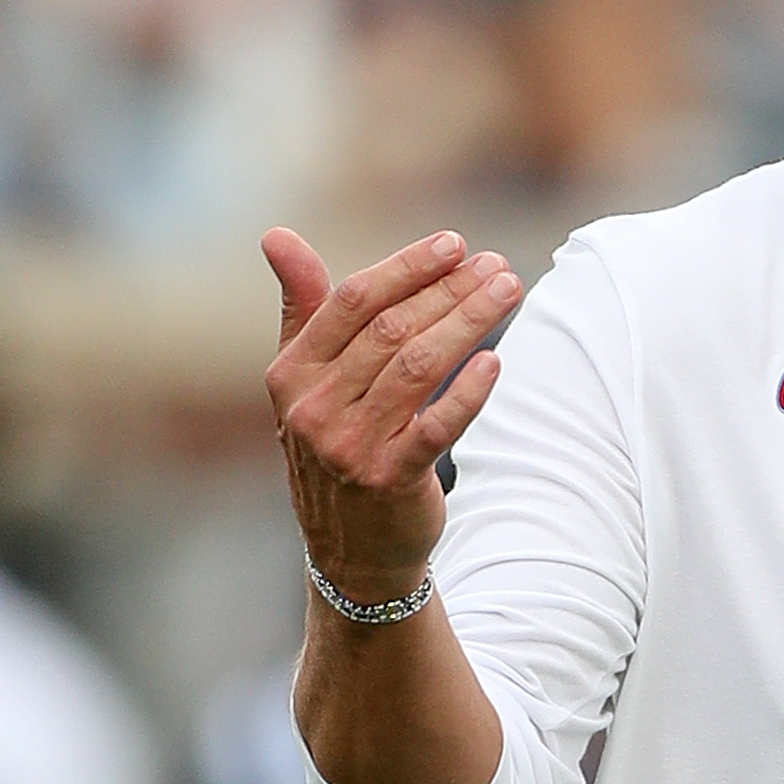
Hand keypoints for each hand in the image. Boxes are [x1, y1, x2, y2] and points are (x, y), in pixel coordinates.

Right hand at [264, 228, 519, 604]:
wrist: (349, 549)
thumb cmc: (335, 443)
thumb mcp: (305, 380)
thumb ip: (303, 306)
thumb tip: (276, 234)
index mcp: (290, 373)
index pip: (351, 301)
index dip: (406, 266)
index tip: (455, 243)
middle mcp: (313, 408)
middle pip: (391, 328)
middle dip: (450, 290)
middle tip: (497, 266)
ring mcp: (350, 447)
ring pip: (417, 367)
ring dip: (468, 323)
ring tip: (507, 292)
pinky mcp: (389, 481)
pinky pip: (436, 427)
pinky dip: (468, 392)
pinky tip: (495, 362)